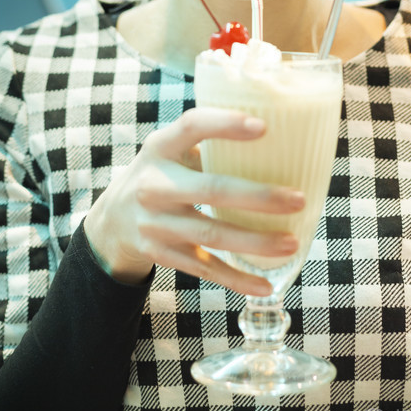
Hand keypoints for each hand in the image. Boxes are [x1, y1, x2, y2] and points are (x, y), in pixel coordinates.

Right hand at [83, 108, 304, 296]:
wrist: (112, 220)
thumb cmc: (160, 174)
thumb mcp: (169, 150)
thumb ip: (207, 144)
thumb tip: (277, 140)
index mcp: (159, 147)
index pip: (191, 127)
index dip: (225, 125)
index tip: (264, 126)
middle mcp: (154, 185)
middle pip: (211, 190)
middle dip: (258, 196)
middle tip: (298, 199)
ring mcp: (156, 223)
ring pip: (212, 234)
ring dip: (255, 241)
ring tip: (292, 241)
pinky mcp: (162, 254)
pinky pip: (204, 269)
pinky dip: (236, 279)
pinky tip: (265, 285)